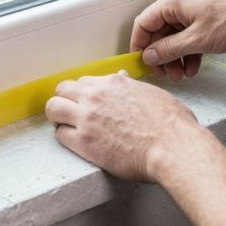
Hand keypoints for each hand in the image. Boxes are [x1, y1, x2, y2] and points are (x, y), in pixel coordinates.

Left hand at [45, 71, 198, 182]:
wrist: (172, 146)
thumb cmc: (170, 124)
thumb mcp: (152, 94)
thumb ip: (132, 87)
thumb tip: (123, 79)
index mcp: (113, 83)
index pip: (84, 81)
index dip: (84, 93)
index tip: (85, 102)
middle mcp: (96, 96)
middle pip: (63, 90)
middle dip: (65, 100)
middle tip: (70, 112)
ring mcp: (87, 118)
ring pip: (54, 108)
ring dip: (57, 116)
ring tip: (64, 125)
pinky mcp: (84, 142)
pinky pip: (60, 135)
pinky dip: (64, 137)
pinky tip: (74, 141)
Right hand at [130, 0, 225, 80]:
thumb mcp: (198, 40)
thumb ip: (170, 49)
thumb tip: (150, 55)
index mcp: (172, 1)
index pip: (143, 24)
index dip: (139, 45)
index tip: (141, 63)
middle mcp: (179, 0)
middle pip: (159, 30)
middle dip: (162, 55)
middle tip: (167, 74)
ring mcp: (193, 5)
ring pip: (174, 34)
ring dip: (176, 55)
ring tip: (183, 74)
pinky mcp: (205, 12)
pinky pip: (188, 32)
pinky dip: (189, 49)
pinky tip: (194, 65)